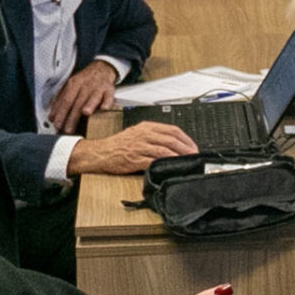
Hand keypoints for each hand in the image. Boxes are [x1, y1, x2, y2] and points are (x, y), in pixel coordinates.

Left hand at [44, 64, 123, 136]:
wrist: (101, 69)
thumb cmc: (84, 81)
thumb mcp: (70, 86)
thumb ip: (60, 101)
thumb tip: (52, 117)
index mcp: (74, 84)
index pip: (66, 100)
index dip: (61, 113)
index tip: (57, 125)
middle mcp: (85, 85)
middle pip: (78, 102)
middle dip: (72, 117)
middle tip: (68, 130)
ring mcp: (98, 87)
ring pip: (93, 97)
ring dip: (90, 104)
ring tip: (86, 113)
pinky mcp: (109, 89)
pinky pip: (109, 96)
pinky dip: (107, 102)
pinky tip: (104, 108)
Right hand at [67, 116, 194, 172]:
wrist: (100, 152)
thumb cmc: (118, 145)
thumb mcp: (137, 134)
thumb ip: (154, 136)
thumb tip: (173, 144)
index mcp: (146, 127)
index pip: (172, 129)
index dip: (186, 138)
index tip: (193, 146)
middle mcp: (144, 134)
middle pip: (171, 139)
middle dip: (185, 148)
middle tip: (194, 155)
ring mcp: (139, 146)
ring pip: (164, 150)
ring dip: (178, 156)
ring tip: (186, 162)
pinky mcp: (134, 159)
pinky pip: (152, 161)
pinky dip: (163, 164)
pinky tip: (170, 167)